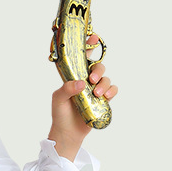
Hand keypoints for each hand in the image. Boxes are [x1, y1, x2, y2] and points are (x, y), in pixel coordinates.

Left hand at [48, 32, 118, 160]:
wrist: (68, 133)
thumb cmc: (60, 114)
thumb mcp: (58, 99)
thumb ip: (67, 89)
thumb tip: (81, 83)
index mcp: (74, 76)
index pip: (82, 57)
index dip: (89, 45)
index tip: (94, 37)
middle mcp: (85, 80)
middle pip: (98, 66)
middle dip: (98, 70)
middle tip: (91, 80)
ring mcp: (95, 90)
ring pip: (106, 78)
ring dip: (104, 83)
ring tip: (96, 93)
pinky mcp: (102, 100)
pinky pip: (112, 90)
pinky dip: (112, 91)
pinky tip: (105, 97)